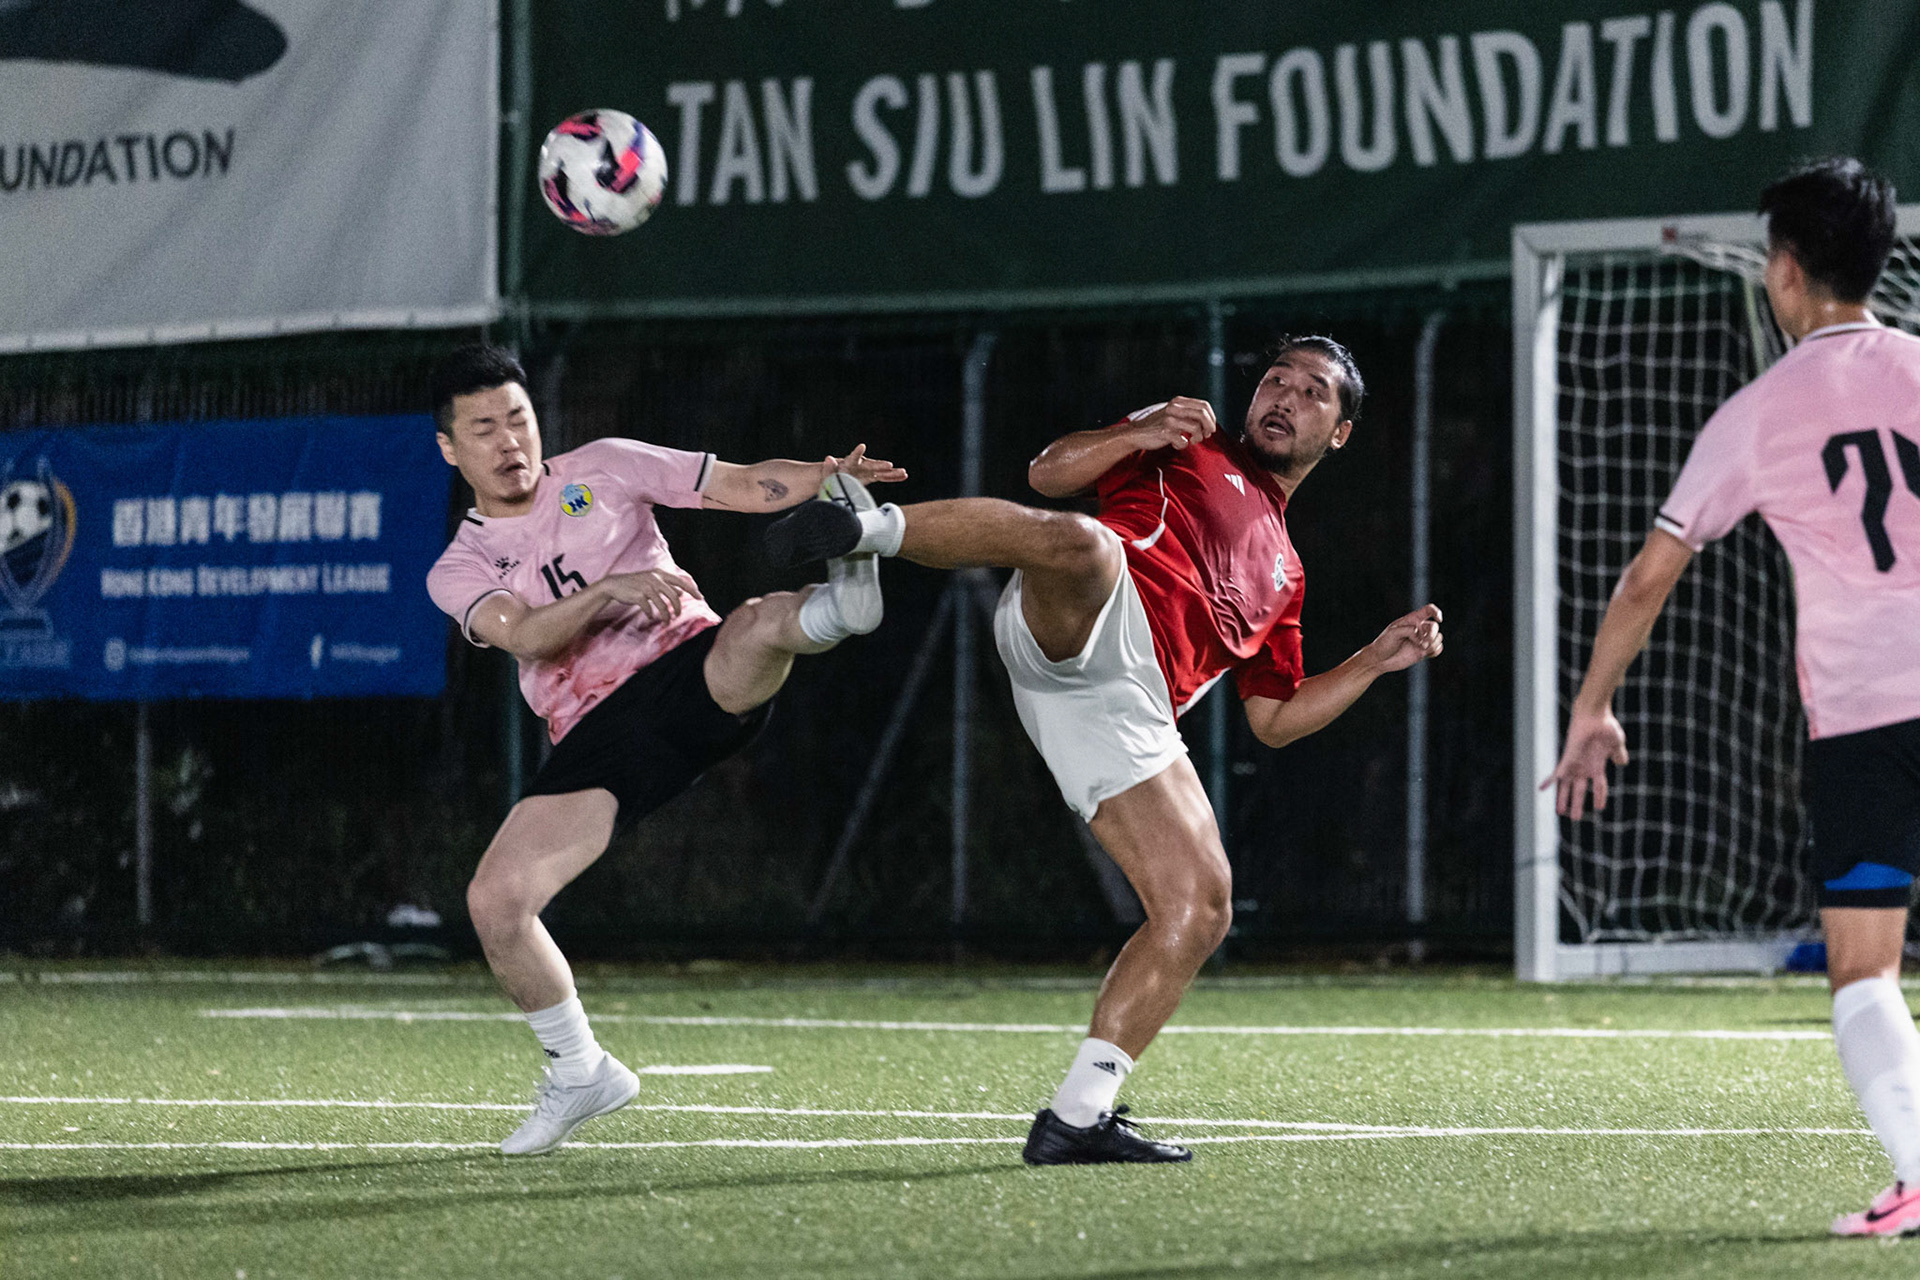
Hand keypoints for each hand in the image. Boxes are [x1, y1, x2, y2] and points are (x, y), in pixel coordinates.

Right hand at [597, 568, 699, 622]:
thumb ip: (666, 586)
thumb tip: (680, 593)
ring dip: (666, 615)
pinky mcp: (638, 596)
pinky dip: (650, 614)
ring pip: (663, 605)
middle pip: (674, 596)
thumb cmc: (635, 584)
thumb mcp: (652, 581)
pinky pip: (649, 609)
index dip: (692, 590)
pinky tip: (649, 616)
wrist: (614, 585)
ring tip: (666, 621)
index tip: (700, 598)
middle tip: (677, 616)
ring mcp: (646, 587)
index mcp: (660, 574)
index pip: (681, 581)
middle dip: (678, 608)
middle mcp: (655, 579)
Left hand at [826, 443, 907, 485]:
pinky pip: (883, 477)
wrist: (833, 478)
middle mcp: (860, 465)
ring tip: (904, 472)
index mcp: (848, 464)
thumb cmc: (829, 476)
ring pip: (881, 471)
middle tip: (889, 465)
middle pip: (871, 465)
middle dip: (880, 465)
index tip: (862, 446)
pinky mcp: (870, 476)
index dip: (857, 452)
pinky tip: (903, 476)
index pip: (853, 457)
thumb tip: (828, 458)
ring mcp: (867, 471)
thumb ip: (828, 467)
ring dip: (892, 472)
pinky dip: (892, 477)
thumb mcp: (826, 474)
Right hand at [1127, 396, 1216, 450]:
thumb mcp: (1173, 413)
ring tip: (1192, 441)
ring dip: (1198, 438)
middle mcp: (1174, 408)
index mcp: (1178, 401)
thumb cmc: (1157, 426)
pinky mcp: (1165, 432)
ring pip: (1196, 427)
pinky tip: (1177, 445)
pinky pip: (1183, 441)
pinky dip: (1183, 445)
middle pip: (1203, 414)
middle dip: (1209, 426)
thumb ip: (1188, 413)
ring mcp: (1170, 419)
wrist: (1136, 433)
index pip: (1204, 405)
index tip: (1210, 428)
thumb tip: (1209, 422)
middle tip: (1206, 435)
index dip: (1211, 417)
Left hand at [1364, 604, 1443, 673]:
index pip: (1429, 610)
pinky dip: (1436, 651)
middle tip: (1423, 644)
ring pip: (1438, 638)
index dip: (1436, 612)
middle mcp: (1419, 629)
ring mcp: (1422, 640)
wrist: (1380, 660)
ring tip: (1423, 649)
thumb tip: (1420, 636)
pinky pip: (1438, 648)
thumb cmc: (1384, 643)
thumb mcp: (1393, 633)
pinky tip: (1426, 653)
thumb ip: (1408, 630)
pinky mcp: (1423, 651)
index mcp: (1412, 620)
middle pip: (1434, 627)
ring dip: (1434, 644)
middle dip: (1432, 635)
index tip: (1439, 619)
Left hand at [1545, 704, 1629, 819]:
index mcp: (1597, 766)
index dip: (1599, 797)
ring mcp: (1575, 763)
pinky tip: (1542, 789)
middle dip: (1577, 804)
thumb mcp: (1616, 745)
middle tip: (1575, 818)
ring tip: (1560, 812)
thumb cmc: (1606, 727)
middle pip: (1579, 790)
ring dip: (1563, 799)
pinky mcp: (1568, 758)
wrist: (1595, 715)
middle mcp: (1584, 767)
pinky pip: (1557, 773)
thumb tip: (1621, 763)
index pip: (1598, 787)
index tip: (1599, 808)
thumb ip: (1618, 755)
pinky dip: (1550, 781)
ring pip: (1566, 786)